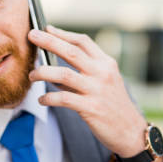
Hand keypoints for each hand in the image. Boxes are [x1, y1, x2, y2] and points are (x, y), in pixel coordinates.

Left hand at [28, 25, 145, 157]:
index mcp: (107, 64)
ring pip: (63, 74)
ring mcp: (97, 90)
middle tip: (31, 35)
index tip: (47, 29)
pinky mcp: (91, 108)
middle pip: (71, 52)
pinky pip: (63, 99)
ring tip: (32, 75)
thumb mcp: (105, 82)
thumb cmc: (114, 106)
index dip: (63, 34)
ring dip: (43, 72)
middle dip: (49, 41)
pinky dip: (49, 97)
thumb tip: (52, 68)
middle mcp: (102, 73)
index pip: (83, 42)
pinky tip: (42, 99)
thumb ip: (83, 73)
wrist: (131, 132)